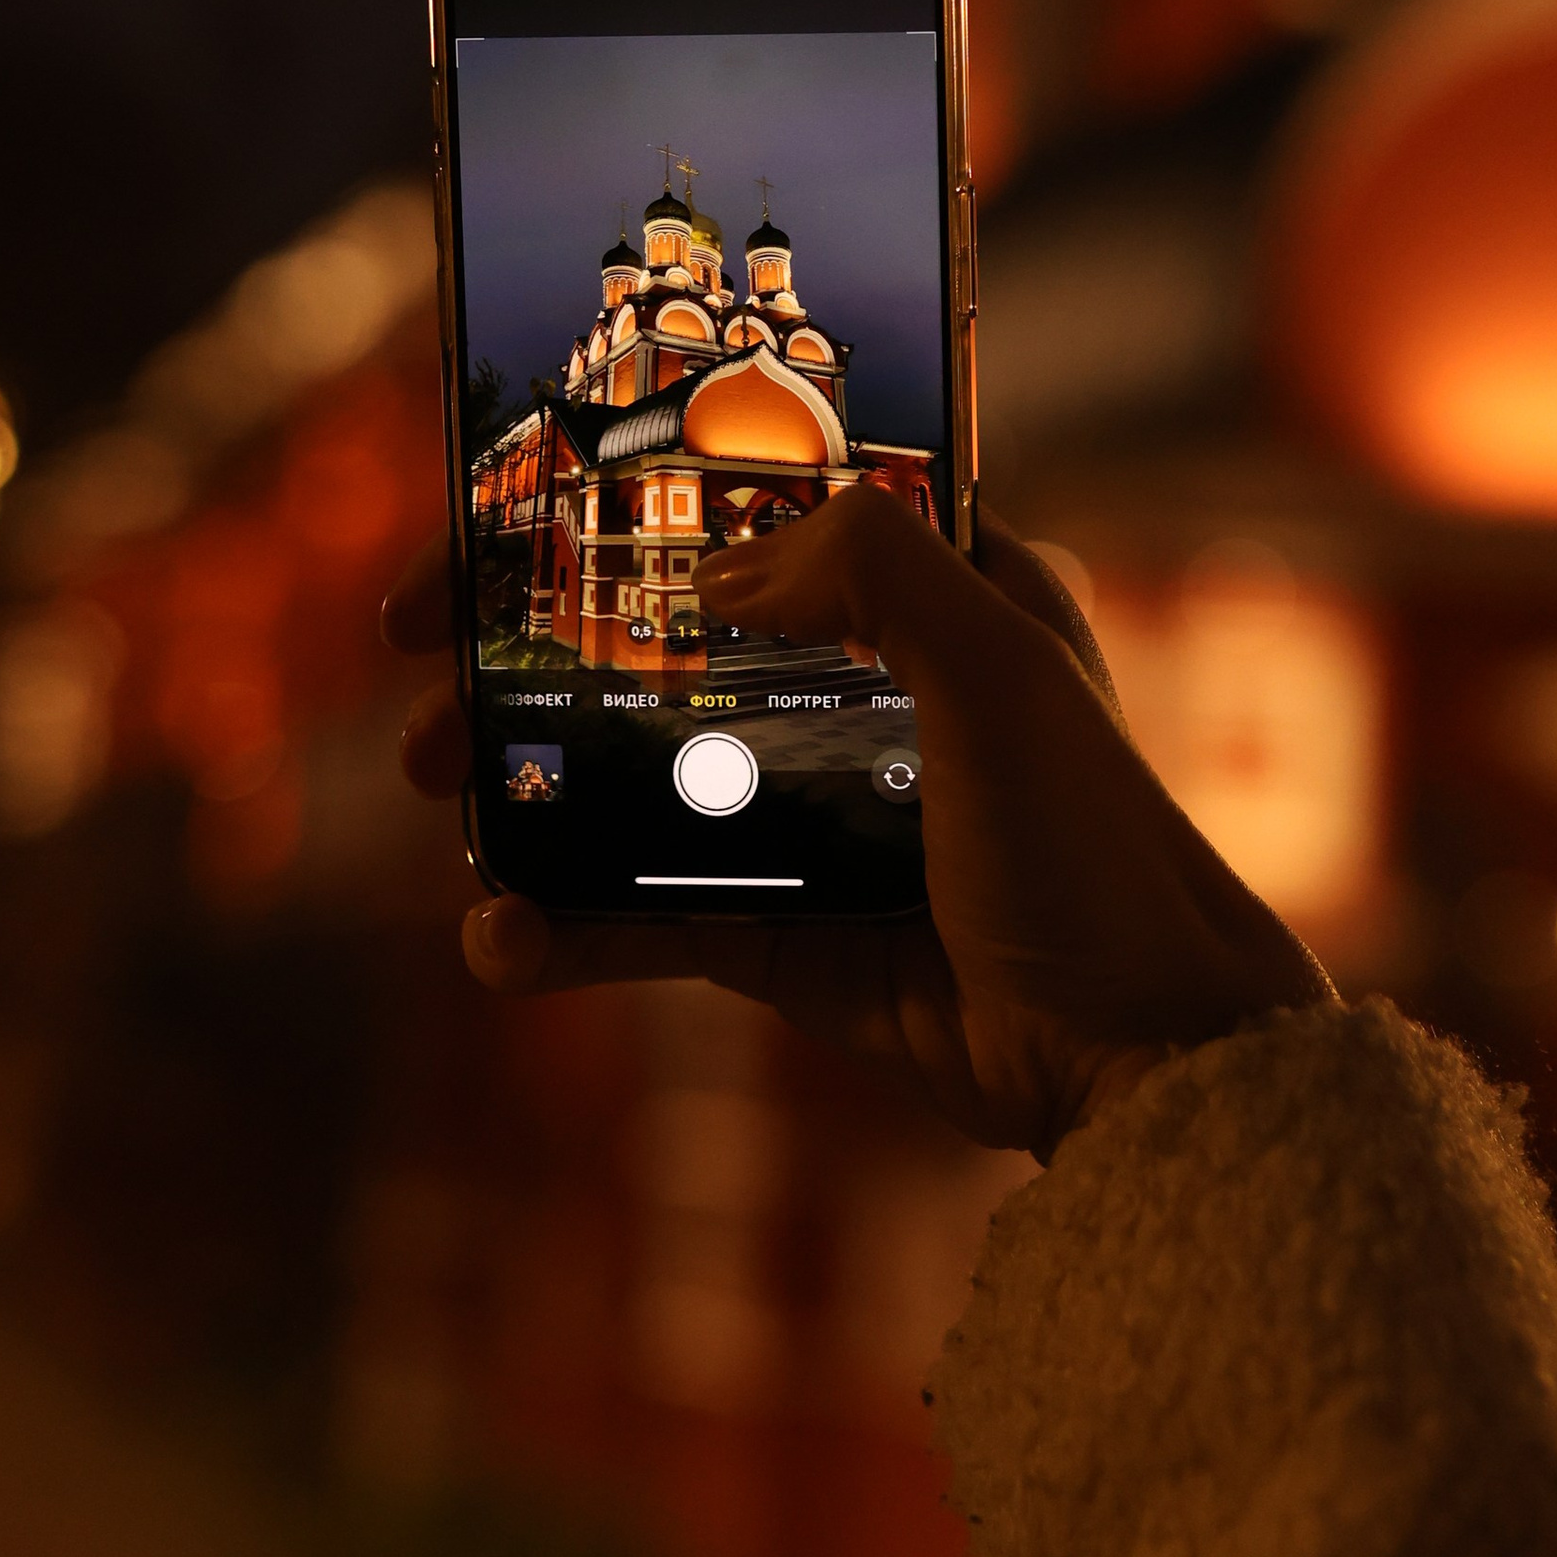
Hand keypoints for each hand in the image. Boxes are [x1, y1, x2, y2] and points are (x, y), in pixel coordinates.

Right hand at [387, 486, 1329, 1158]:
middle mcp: (869, 687)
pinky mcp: (787, 927)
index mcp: (941, 591)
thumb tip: (714, 577)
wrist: (1141, 1057)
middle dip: (532, 643)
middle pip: (664, 638)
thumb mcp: (1003, 667)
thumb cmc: (1097, 844)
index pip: (757, 509)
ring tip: (433, 786)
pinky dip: (568, 924)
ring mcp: (818, 810)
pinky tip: (497, 939)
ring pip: (635, 773)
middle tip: (415, 660)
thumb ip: (873, 572)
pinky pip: (651, 912)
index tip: (503, 511)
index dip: (632, 498)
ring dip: (527, 777)